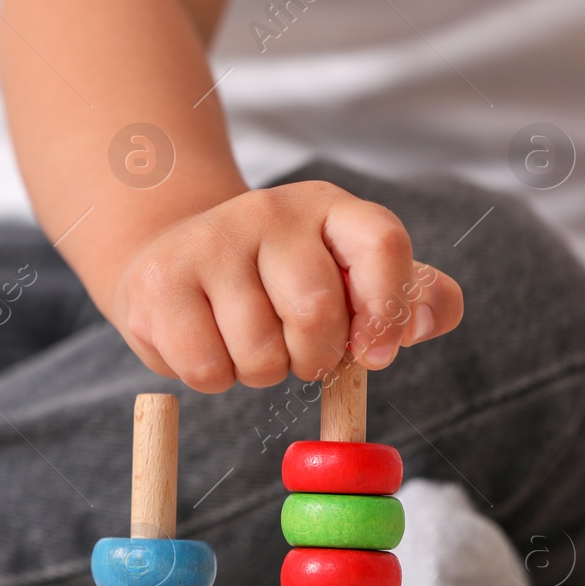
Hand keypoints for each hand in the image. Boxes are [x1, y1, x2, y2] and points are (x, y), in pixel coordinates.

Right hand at [110, 181, 463, 390]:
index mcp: (328, 207)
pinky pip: (206, 368)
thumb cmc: (273, 280)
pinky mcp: (159, 282)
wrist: (172, 258)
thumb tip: (425, 323)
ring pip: (259, 352)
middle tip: (299, 355)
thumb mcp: (346, 277)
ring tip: (246, 344)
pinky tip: (208, 345)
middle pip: (316, 309)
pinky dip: (214, 378)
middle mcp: (268, 211)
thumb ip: (408, 297)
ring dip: (260, 373)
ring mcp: (209, 242)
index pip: (381, 243)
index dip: (388, 308)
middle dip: (314, 358)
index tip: (375, 355)